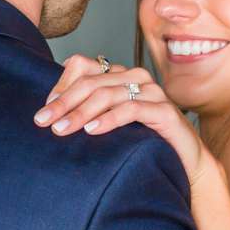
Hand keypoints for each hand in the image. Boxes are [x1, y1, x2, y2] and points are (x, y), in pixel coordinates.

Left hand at [35, 56, 209, 188]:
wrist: (186, 163)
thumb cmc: (145, 143)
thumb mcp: (110, 124)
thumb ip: (87, 111)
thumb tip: (50, 108)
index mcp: (121, 75)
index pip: (83, 66)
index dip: (60, 86)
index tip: (44, 111)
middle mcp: (136, 77)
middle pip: (91, 82)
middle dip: (63, 102)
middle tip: (43, 122)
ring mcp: (153, 92)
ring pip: (108, 94)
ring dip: (81, 112)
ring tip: (61, 130)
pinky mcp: (165, 111)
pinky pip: (132, 109)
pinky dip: (109, 119)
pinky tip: (92, 131)